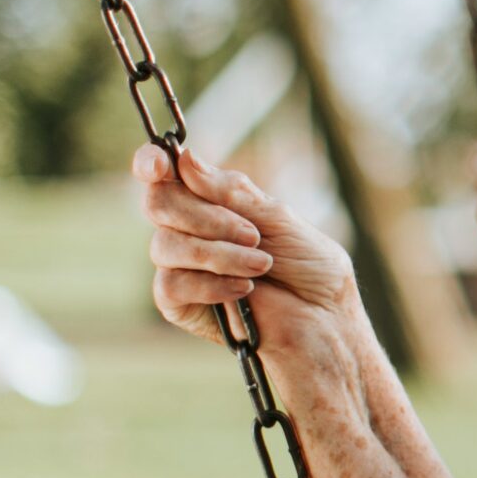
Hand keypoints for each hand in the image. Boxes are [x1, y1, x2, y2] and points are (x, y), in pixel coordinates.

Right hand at [132, 145, 358, 367]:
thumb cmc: (309, 266)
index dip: (152, 162)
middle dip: (208, 218)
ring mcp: (180, 266)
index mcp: (210, 200)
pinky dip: (210, 284)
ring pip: (166, 245)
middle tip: (254, 235)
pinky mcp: (179, 303)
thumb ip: (232, 192)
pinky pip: (170, 284)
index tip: (161, 165)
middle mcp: (188, 229)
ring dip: (220, 254)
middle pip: (160, 204)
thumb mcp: (279, 217)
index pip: (164, 174)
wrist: (324, 317)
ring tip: (262, 265)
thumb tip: (185, 160)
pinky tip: (244, 290)